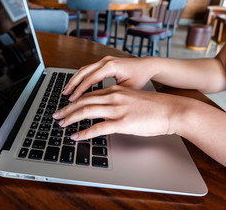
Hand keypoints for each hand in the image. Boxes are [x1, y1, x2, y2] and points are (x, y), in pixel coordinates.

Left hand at [53, 85, 187, 140]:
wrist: (171, 110)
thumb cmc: (153, 107)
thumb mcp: (131, 98)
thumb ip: (116, 101)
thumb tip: (103, 110)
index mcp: (115, 90)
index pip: (88, 95)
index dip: (74, 102)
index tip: (65, 107)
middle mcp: (113, 96)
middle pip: (83, 101)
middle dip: (67, 109)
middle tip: (56, 116)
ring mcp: (117, 109)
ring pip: (87, 111)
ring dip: (71, 118)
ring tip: (61, 124)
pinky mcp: (122, 122)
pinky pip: (98, 127)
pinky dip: (84, 132)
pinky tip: (76, 136)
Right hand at [62, 56, 155, 101]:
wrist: (147, 66)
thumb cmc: (140, 77)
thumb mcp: (128, 89)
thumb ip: (114, 96)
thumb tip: (101, 108)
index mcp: (111, 67)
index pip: (90, 79)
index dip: (79, 91)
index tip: (72, 100)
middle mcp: (105, 61)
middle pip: (83, 72)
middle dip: (72, 84)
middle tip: (64, 95)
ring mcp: (103, 60)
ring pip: (83, 70)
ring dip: (74, 80)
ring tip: (67, 91)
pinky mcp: (103, 62)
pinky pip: (88, 69)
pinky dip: (80, 78)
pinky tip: (76, 86)